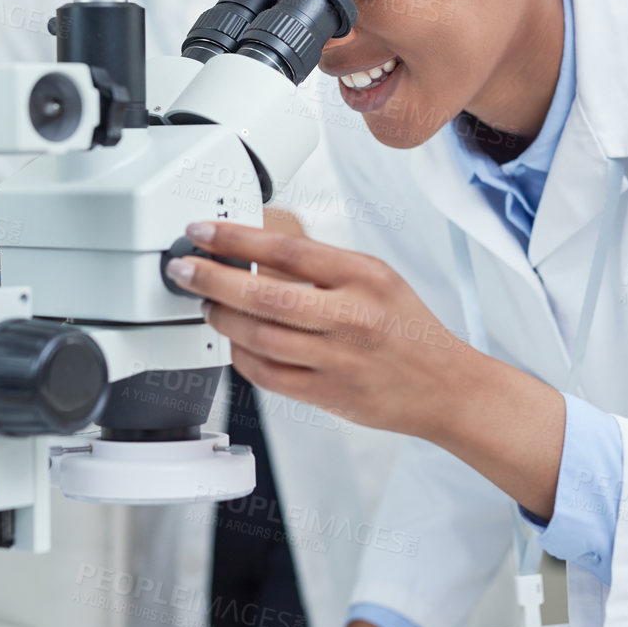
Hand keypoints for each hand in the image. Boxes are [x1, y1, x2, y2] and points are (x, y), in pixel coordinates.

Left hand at [167, 221, 569, 517]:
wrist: (443, 387)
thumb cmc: (408, 330)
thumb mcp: (378, 277)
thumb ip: (324, 265)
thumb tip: (258, 250)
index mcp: (364, 278)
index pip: (288, 250)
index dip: (236, 239)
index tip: (203, 232)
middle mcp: (351, 318)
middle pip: (264, 297)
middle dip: (212, 280)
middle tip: (184, 270)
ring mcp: (337, 359)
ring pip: (259, 338)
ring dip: (221, 319)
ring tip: (206, 304)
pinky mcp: (326, 394)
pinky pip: (268, 375)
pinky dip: (241, 356)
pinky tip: (233, 341)